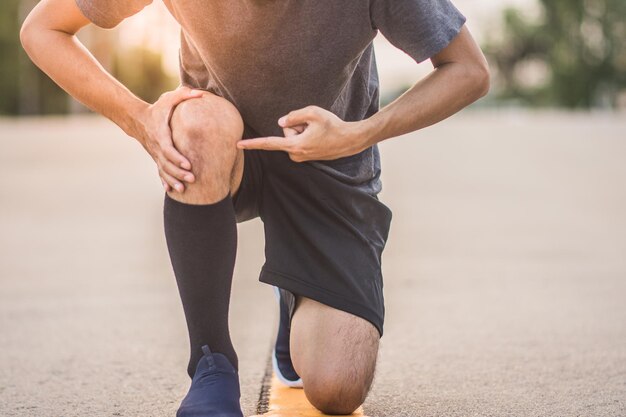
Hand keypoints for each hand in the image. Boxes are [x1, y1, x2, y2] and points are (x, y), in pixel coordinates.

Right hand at [135, 86, 203, 191]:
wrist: (136, 119)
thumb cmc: (157, 109)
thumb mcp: (168, 99)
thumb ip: (183, 95)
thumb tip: (201, 93)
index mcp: (160, 134)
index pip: (168, 149)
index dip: (177, 158)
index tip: (188, 164)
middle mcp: (156, 147)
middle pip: (167, 163)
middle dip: (178, 173)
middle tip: (192, 179)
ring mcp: (155, 154)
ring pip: (163, 170)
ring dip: (173, 180)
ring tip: (184, 190)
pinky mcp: (155, 158)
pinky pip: (159, 171)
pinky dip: (165, 181)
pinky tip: (171, 191)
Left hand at [236, 106, 369, 161]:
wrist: (350, 140)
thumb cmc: (333, 126)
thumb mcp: (313, 113)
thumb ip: (293, 115)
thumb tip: (280, 122)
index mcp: (295, 145)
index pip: (269, 143)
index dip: (252, 143)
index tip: (237, 145)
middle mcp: (295, 155)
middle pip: (285, 132)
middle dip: (296, 125)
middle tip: (314, 126)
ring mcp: (301, 157)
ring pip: (292, 136)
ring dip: (303, 130)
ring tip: (318, 132)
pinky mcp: (306, 156)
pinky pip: (299, 141)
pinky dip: (307, 135)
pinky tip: (319, 136)